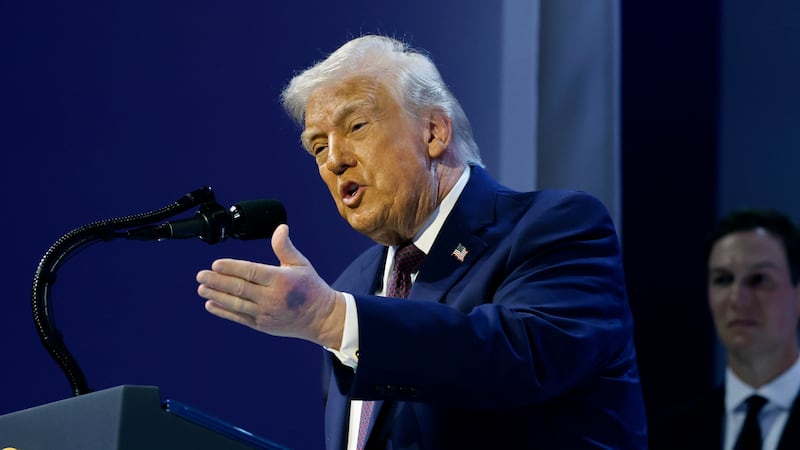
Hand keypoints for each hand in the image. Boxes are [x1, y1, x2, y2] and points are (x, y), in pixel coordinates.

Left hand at [196, 224, 345, 347]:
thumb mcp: (301, 264)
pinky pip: (239, 318)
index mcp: (281, 280)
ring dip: (217, 296)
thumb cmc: (310, 287)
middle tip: (201, 276)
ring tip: (202, 288)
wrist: (320, 318)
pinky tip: (211, 304)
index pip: (251, 272)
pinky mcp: (262, 325)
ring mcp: (266, 313)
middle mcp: (272, 297)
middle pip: (239, 288)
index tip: (215, 264)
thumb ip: (285, 247)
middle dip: (218, 282)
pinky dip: (224, 312)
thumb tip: (280, 228)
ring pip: (236, 304)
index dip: (231, 268)